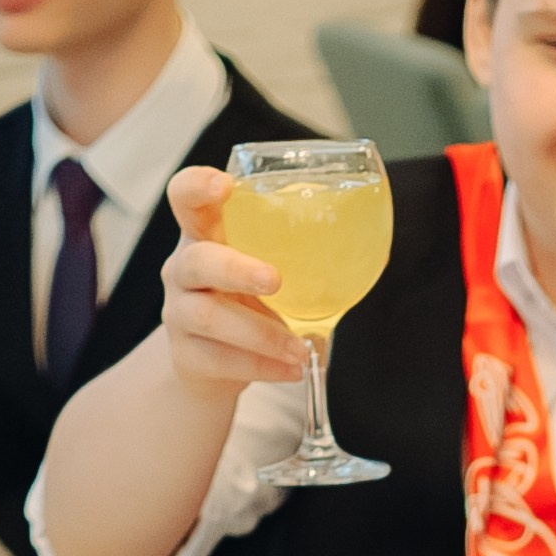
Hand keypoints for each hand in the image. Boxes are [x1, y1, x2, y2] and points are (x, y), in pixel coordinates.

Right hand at [156, 166, 308, 397]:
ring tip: (299, 348)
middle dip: (237, 269)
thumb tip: (375, 255)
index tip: (226, 186)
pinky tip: (290, 369)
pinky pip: (219, 360)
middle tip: (275, 280)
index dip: (198, 186)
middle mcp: (184, 268)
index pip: (185, 196)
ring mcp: (179, 312)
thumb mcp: (273, 271)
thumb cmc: (250, 303)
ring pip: (209, 317)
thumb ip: (311, 261)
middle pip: (198, 260)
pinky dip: (260, 366)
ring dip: (261, 333)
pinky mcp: (186, 354)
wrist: (212, 364)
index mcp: (207, 234)